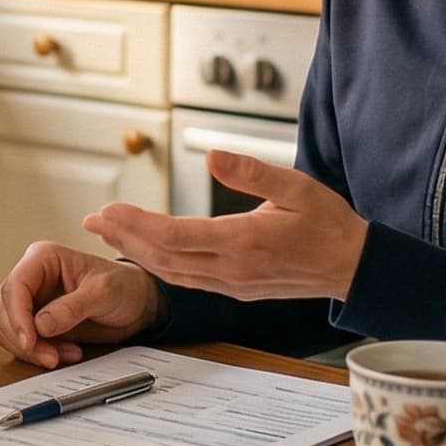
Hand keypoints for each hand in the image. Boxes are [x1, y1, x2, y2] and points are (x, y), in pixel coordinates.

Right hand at [0, 242, 164, 369]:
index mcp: (43, 259)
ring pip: (7, 329)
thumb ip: (73, 307)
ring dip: (30, 349)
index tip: (30, 341)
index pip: (15, 286)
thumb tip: (41, 324)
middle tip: (49, 357)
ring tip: (63, 355)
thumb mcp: (103, 292)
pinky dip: (38, 353)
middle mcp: (31, 278)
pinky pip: (22, 342)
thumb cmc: (123, 286)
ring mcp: (32, 301)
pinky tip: (66, 353)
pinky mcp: (36, 322)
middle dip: (22, 338)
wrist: (136, 305)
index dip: (17, 316)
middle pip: (3, 310)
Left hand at [81, 149, 368, 301]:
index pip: (175, 236)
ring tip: (107, 233)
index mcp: (244, 242)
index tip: (108, 210)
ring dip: (135, 252)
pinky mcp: (235, 289)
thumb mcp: (297, 186)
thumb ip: (251, 172)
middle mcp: (232, 270)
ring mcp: (232, 284)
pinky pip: (187, 279)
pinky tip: (144, 251)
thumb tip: (211, 155)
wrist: (354, 267)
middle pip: (163, 257)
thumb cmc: (328, 224)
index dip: (136, 224)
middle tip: (92, 220)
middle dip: (123, 238)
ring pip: (171, 272)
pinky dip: (159, 264)